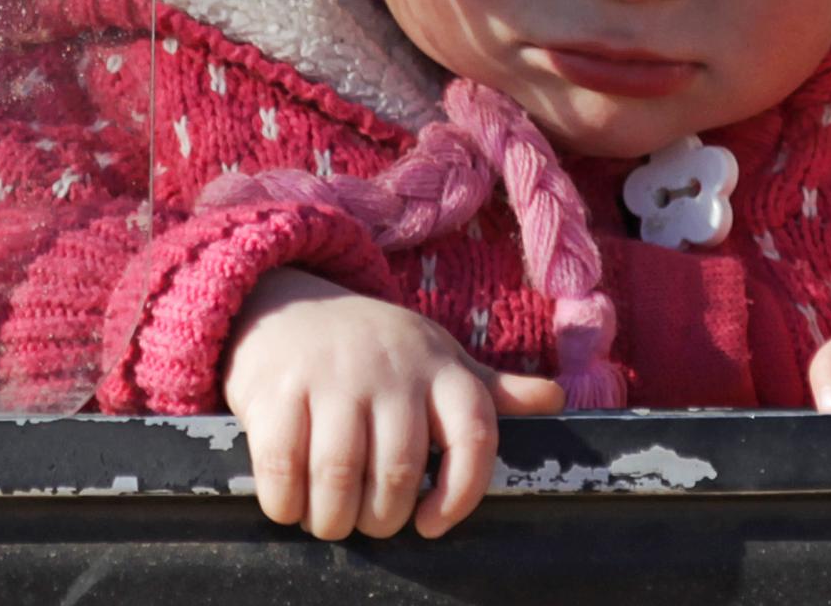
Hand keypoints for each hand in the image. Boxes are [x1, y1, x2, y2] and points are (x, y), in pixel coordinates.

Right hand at [221, 268, 564, 538]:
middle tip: (368, 522)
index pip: (475, 437)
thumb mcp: (435, 358)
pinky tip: (290, 503)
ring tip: (330, 519)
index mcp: (439, 368)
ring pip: (340, 480)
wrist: (288, 304)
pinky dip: (285, 503)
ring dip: (333, 519)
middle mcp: (391, 370)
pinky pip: (283, 469)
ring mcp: (331, 377)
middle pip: (400, 475)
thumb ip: (490, 390)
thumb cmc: (375, 349)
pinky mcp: (276, 389)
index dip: (462, 494)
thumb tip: (554, 400)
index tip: (432, 525)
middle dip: (381, 520)